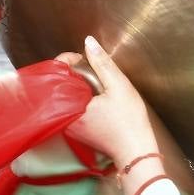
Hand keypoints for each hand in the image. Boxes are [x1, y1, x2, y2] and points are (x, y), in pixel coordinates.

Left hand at [66, 37, 158, 169]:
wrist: (136, 152)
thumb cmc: (130, 123)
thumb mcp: (119, 86)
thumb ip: (102, 63)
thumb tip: (89, 42)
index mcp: (71, 105)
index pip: (57, 72)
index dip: (68, 59)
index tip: (83, 57)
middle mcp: (64, 117)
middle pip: (59, 84)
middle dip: (74, 73)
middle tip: (93, 72)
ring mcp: (69, 126)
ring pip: (66, 96)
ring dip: (78, 87)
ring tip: (97, 87)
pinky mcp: (76, 132)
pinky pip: (72, 108)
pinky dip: (81, 100)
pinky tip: (97, 100)